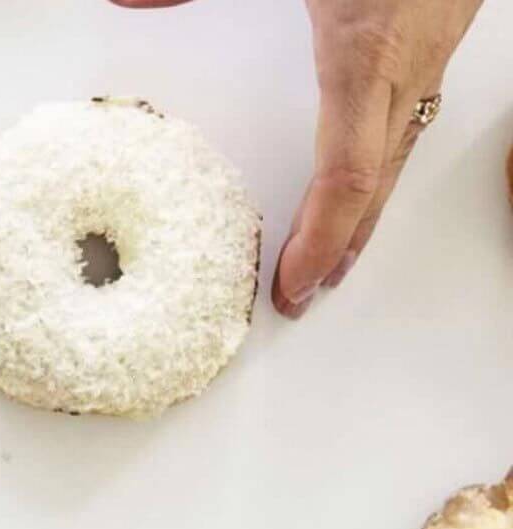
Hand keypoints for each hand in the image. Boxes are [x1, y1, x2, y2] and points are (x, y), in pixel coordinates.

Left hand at [111, 0, 485, 316]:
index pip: (348, 171)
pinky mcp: (441, 29)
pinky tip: (366, 172)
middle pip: (378, 177)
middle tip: (304, 294)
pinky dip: (387, 154)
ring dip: (369, 207)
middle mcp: (407, 61)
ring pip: (402, 147)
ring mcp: (433, 48)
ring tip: (334, 257)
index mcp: (364, 50)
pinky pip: (413, 112)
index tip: (293, 285)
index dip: (322, 237)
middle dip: (341, 243)